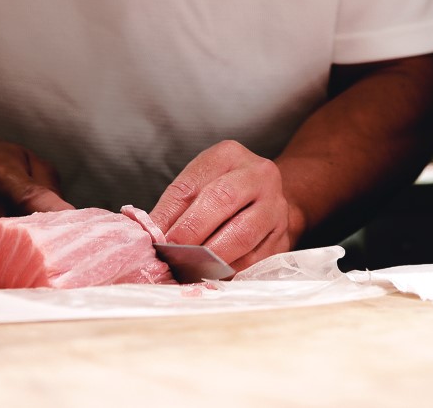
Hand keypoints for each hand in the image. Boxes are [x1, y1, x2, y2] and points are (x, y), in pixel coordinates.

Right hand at [0, 130, 73, 279]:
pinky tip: (4, 268)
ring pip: (0, 268)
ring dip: (21, 272)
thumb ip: (49, 190)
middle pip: (22, 247)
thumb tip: (70, 223)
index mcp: (2, 177)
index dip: (65, 224)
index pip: (40, 206)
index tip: (89, 240)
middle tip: (69, 267)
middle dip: (47, 258)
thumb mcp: (22, 158)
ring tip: (39, 271)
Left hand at [148, 140, 300, 270]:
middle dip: (191, 232)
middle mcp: (259, 175)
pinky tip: (210, 277)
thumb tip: (150, 235)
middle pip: (222, 200)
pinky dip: (228, 272)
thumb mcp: (199, 185)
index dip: (171, 214)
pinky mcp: (283, 238)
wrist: (268, 200)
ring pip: (241, 235)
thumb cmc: (224, 191)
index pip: (194, 183)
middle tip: (171, 254)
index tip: (155, 238)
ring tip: (186, 269)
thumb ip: (175, 206)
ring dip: (209, 257)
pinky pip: (254, 260)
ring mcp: (276, 207)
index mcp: (229, 155)